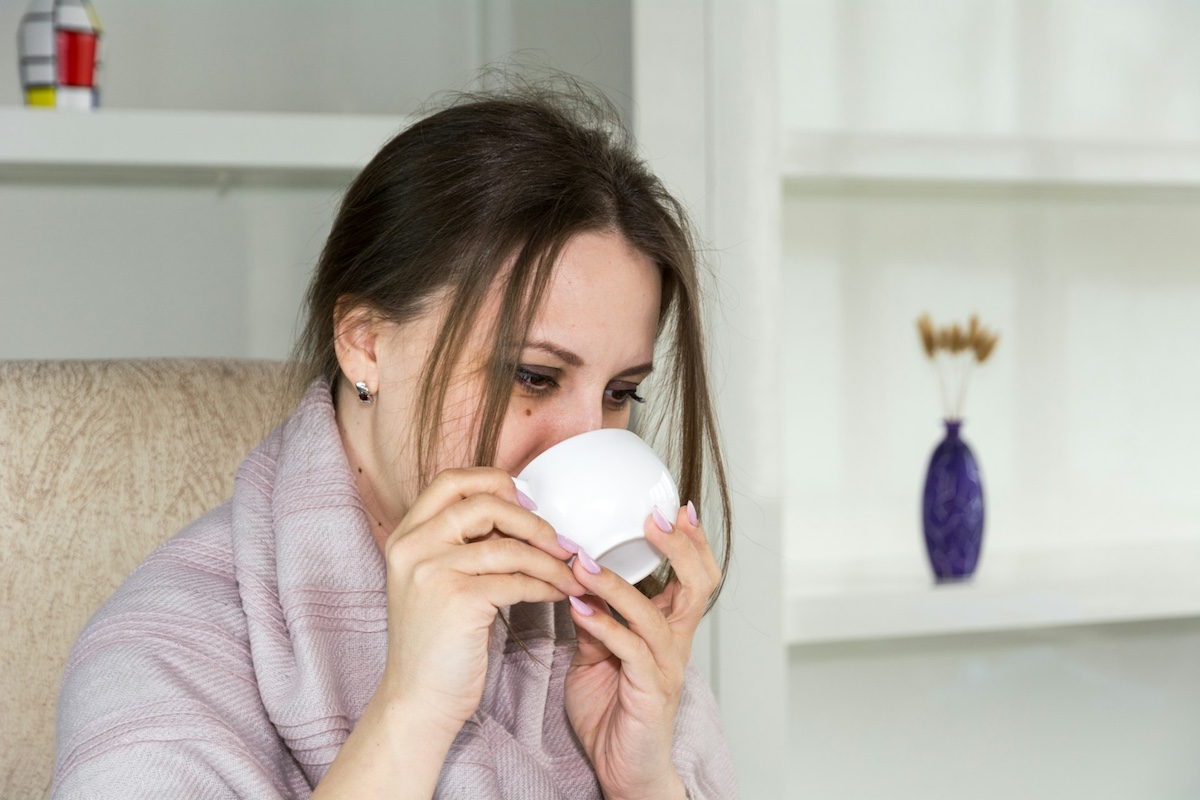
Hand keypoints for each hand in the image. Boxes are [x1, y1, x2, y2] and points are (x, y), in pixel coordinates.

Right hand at [378, 467, 584, 735]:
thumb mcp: (435, 580)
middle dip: (532, 520)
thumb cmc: (436, 643)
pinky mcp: (458, 599)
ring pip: (509, 546)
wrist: (417, 701)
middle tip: (559, 542)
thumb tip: (519, 513)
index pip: (452, 481)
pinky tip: (558, 594)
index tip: (526, 503)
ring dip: (549, 560)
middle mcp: (413, 546)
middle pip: (484, 504)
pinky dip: (546, 585)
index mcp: (406, 536)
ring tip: (570, 574)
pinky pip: (517, 580)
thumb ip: (461, 544)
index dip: (495, 482)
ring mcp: (432, 571)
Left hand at [564, 503, 719, 799]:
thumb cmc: (613, 712)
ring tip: (583, 564)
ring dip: (618, 585)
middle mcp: (675, 643)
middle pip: (699, 585)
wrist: (622, 770)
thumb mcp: (597, 654)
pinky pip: (631, 651)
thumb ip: (594, 618)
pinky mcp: (650, 692)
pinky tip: (579, 610)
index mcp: (668, 629)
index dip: (690, 541)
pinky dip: (605, 627)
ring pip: (655, 615)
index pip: (693, 575)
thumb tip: (574, 581)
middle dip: (679, 547)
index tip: (672, 507)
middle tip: (652, 519)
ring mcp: (666, 668)